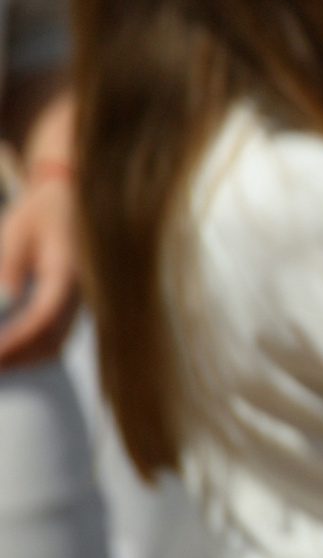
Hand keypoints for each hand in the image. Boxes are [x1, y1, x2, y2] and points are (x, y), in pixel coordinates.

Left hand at [0, 172, 78, 368]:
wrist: (68, 200)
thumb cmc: (39, 213)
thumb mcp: (17, 232)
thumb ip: (10, 267)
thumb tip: (2, 304)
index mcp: (69, 271)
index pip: (45, 316)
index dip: (16, 340)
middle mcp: (80, 292)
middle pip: (52, 339)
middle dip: (16, 357)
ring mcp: (78, 301)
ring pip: (53, 343)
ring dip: (22, 357)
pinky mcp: (70, 305)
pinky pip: (53, 336)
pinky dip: (28, 347)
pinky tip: (6, 350)